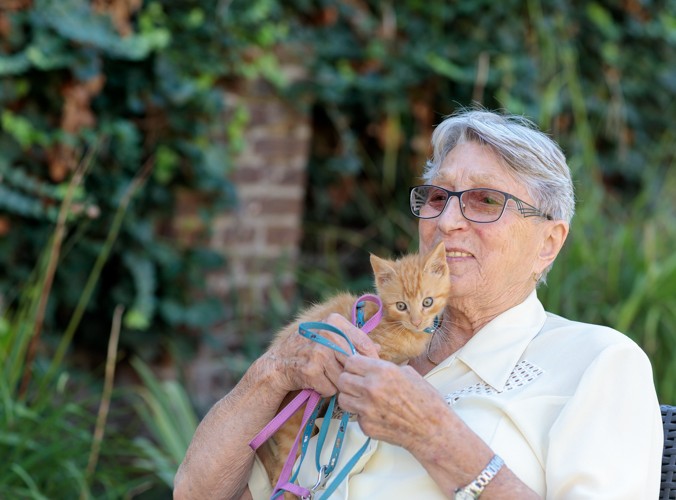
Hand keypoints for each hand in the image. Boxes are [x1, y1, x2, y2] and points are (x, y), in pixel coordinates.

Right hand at [262, 313, 379, 397]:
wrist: (278, 364)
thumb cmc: (307, 350)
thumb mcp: (328, 337)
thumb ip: (352, 340)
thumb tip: (378, 348)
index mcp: (334, 321)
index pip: (363, 343)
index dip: (371, 359)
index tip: (372, 369)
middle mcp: (327, 334)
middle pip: (354, 362)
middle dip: (351, 373)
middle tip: (343, 376)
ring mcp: (318, 352)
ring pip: (343, 377)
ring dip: (337, 383)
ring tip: (325, 376)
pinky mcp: (311, 371)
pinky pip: (331, 389)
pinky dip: (325, 390)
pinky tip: (316, 382)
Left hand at [336, 355, 448, 451]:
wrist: (432, 430)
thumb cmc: (426, 400)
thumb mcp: (408, 373)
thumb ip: (385, 368)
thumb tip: (371, 364)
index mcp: (382, 371)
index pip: (351, 361)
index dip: (355, 364)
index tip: (359, 368)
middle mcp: (371, 388)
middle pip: (342, 379)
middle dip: (349, 379)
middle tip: (358, 383)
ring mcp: (367, 409)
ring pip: (343, 398)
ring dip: (351, 397)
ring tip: (364, 398)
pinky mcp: (366, 426)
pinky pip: (355, 416)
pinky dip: (362, 414)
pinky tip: (376, 414)